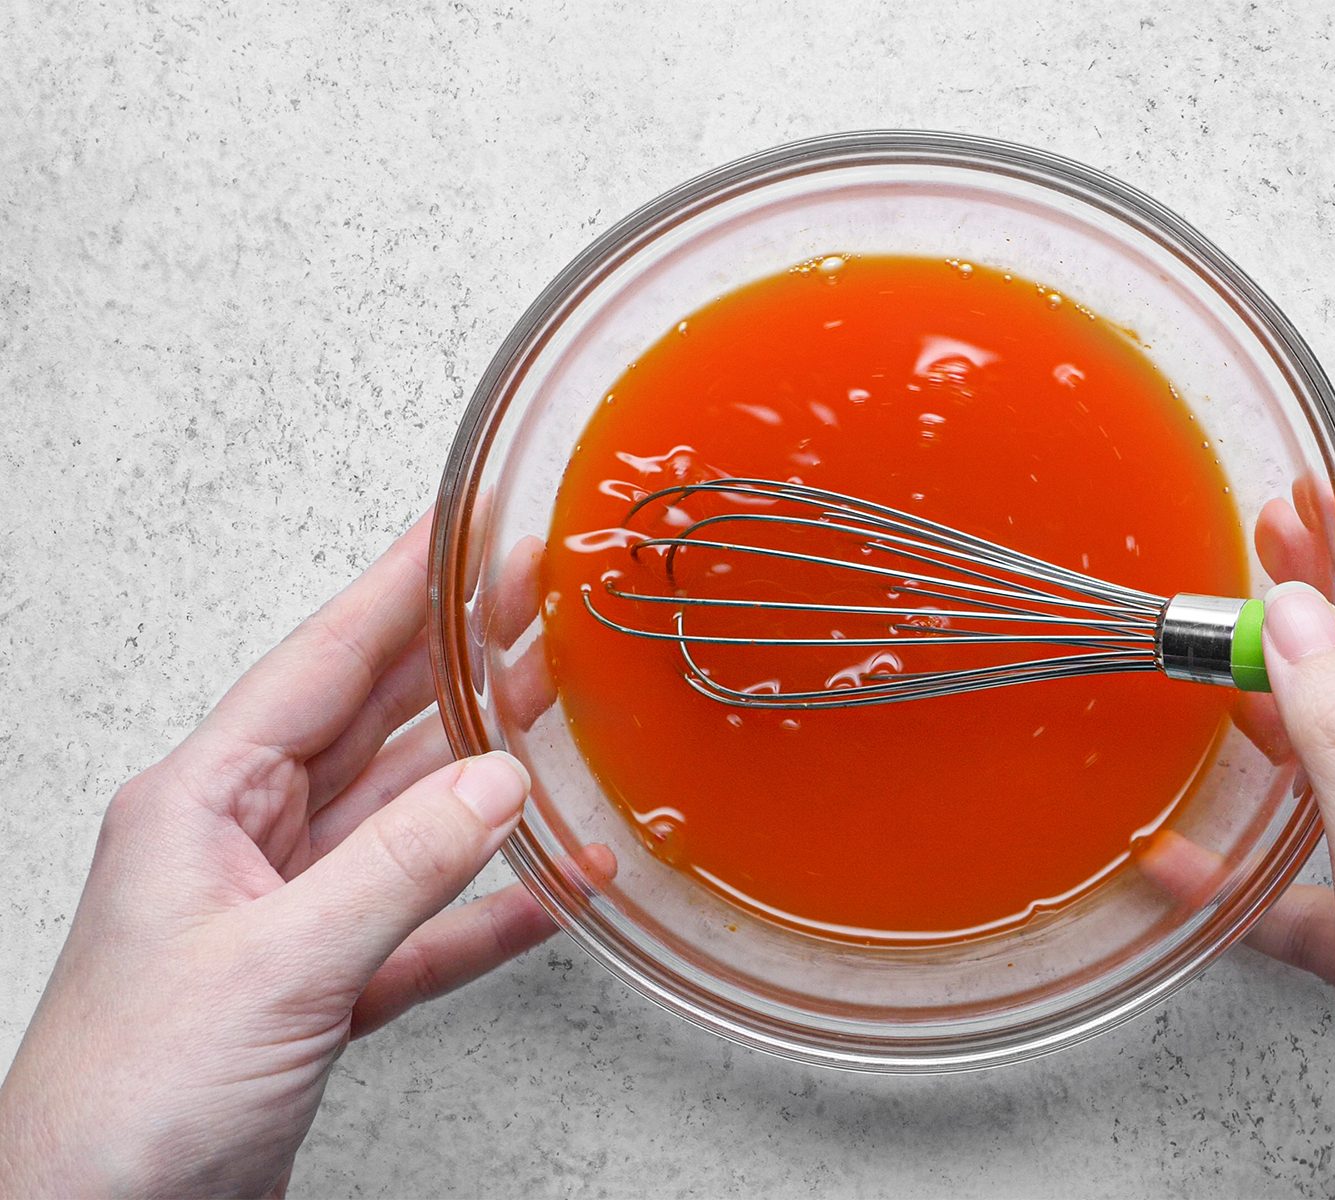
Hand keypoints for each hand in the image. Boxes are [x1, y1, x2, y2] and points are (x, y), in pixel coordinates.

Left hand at [0, 515, 594, 1197]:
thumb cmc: (124, 1101)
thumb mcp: (273, 965)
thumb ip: (399, 870)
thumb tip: (500, 784)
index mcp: (202, 805)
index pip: (321, 666)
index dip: (400, 588)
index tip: (462, 527)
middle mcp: (247, 845)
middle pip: (375, 728)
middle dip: (459, 660)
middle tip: (536, 597)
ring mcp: (288, 918)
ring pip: (410, 822)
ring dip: (488, 777)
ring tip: (559, 710)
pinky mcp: (324, 990)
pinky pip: (428, 929)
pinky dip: (493, 910)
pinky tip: (555, 886)